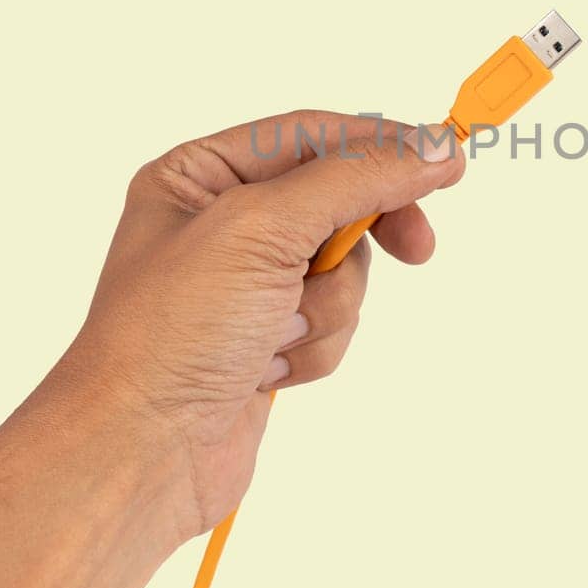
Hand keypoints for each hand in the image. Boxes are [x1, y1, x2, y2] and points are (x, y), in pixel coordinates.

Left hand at [56, 110, 464, 536]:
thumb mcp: (262, 228)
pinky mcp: (266, 340)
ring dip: (326, 307)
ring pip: (343, 270)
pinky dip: (315, 347)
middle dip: (361, 236)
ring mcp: (246, 286)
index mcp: (198, 175)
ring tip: (277, 334)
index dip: (380, 144)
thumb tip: (432, 146)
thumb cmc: (173, 332)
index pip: (310, 134)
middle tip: (416, 250)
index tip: (446, 161)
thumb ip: (354, 178)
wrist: (141, 452)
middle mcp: (219, 223)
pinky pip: (332, 323)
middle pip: (336, 200)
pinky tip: (268, 370)